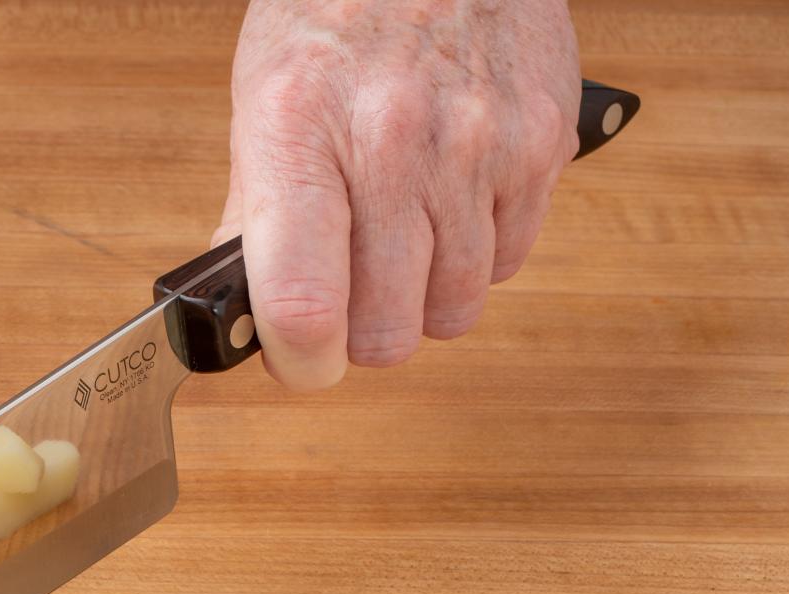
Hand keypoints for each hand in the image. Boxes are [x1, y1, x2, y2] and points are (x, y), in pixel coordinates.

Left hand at [217, 0, 580, 388]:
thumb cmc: (334, 15)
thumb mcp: (262, 103)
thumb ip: (252, 219)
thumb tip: (247, 318)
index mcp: (301, 131)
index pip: (305, 303)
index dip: (301, 363)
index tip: (300, 363)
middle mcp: (394, 141)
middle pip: (388, 329)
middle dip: (363, 335)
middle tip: (350, 298)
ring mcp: (479, 145)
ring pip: (453, 309)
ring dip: (422, 300)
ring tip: (400, 243)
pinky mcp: (541, 144)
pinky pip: (508, 261)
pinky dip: (476, 255)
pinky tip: (450, 205)